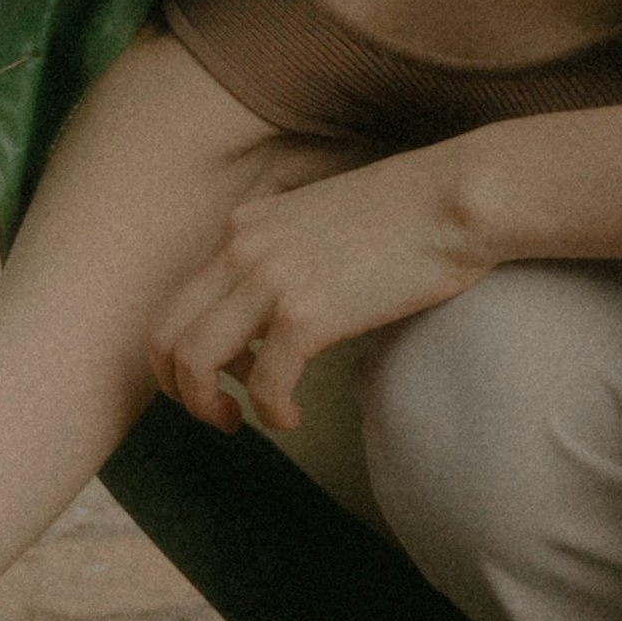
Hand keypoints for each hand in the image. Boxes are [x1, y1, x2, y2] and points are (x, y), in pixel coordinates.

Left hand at [150, 145, 502, 441]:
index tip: (230, 373)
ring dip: (205, 404)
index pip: (178, 300)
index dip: (188, 351)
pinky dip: (271, 413)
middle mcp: (242, 249)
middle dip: (178, 387)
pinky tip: (293, 419)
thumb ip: (287, 256)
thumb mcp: (321, 219)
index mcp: (243, 227)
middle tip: (216, 411)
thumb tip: (281, 313)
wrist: (456, 199)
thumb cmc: (409, 213)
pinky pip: (264, 384)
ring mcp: (270, 280)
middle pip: (164, 334)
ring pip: (193, 361)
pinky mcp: (307, 314)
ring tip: (240, 421)